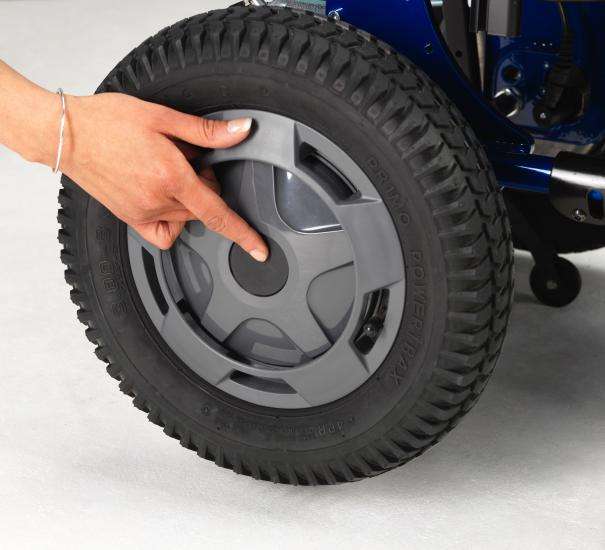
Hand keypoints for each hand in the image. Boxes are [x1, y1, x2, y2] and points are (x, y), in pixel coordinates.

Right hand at [55, 93, 267, 258]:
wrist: (65, 134)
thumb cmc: (108, 121)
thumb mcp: (162, 117)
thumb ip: (206, 132)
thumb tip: (242, 132)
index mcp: (170, 176)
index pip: (218, 213)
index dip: (243, 234)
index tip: (259, 250)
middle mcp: (157, 200)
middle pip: (203, 209)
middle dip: (206, 186)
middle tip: (187, 160)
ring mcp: (142, 212)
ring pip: (185, 218)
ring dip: (189, 199)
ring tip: (167, 170)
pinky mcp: (129, 218)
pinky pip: (162, 234)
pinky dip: (172, 222)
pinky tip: (165, 200)